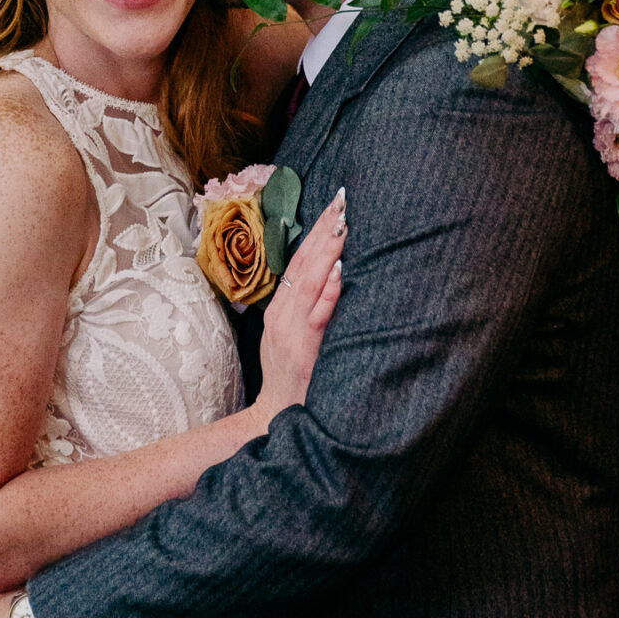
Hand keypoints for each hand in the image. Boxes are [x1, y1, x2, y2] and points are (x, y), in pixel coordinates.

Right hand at [256, 189, 345, 418]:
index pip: (298, 260)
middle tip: (341, 201)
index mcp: (279, 308)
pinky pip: (316, 314)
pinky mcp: (303, 348)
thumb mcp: (292, 336)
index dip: (315, 232)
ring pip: (309, 281)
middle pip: (302, 263)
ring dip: (326, 251)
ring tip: (342, 223)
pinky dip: (328, 291)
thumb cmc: (293, 377)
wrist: (276, 416)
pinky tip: (340, 271)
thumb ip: (305, 308)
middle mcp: (281, 314)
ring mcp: (290, 330)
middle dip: (322, 230)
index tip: (332, 206)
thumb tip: (330, 275)